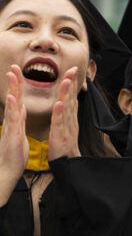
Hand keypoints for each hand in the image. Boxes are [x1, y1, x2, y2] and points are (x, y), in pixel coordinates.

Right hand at [0, 66, 28, 202]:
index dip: (18, 86)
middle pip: (13, 98)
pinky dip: (13, 108)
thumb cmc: (14, 152)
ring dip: (12, 90)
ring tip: (13, 75)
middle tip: (14, 66)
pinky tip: (12, 98)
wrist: (7, 169)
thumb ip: (19, 119)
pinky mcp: (12, 134)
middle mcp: (12, 120)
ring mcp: (11, 126)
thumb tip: (21, 108)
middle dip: (14, 82)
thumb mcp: (19, 131)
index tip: (18, 71)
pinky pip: (13, 119)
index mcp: (16, 120)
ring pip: (12, 105)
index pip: (18, 99)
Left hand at [48, 67, 80, 160]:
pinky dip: (60, 113)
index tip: (72, 69)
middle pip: (71, 98)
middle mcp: (70, 119)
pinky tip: (59, 104)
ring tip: (67, 81)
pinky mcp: (61, 135)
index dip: (72, 82)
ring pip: (66, 107)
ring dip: (67, 93)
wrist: (68, 162)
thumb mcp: (69, 125)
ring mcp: (66, 127)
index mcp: (70, 116)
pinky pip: (60, 122)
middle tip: (73, 68)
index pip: (72, 96)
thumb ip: (72, 112)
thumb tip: (75, 100)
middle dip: (72, 83)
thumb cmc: (66, 144)